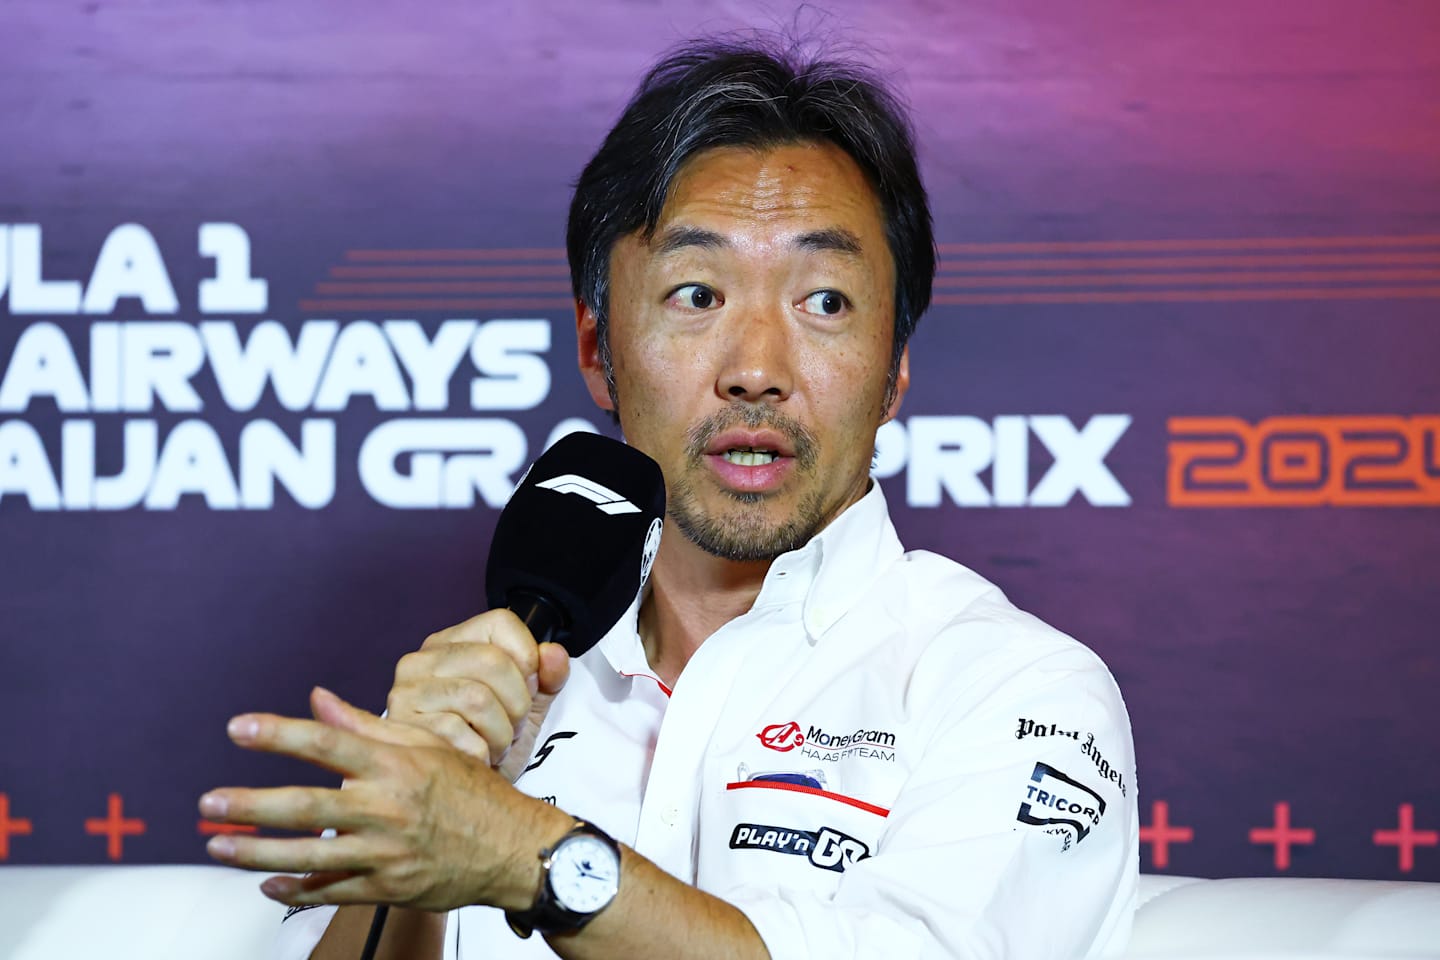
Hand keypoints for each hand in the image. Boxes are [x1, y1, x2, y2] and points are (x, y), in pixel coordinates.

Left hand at [199, 686, 572, 911]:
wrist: (514, 848)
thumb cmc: (471, 792)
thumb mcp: (427, 746)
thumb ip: (367, 725)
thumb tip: (319, 698)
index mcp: (396, 766)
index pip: (327, 744)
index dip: (279, 734)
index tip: (239, 729)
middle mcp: (387, 808)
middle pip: (306, 806)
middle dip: (251, 805)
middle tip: (208, 802)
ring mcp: (386, 852)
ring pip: (310, 855)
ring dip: (257, 852)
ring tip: (219, 845)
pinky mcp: (388, 888)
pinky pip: (332, 892)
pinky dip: (296, 891)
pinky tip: (267, 884)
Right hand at [385, 609, 569, 778]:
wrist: (459, 792)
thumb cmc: (489, 739)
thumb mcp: (527, 704)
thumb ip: (548, 676)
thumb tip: (554, 655)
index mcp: (451, 642)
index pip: (500, 622)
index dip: (528, 657)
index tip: (530, 687)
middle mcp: (421, 660)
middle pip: (493, 661)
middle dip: (517, 702)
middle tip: (512, 725)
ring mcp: (407, 694)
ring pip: (478, 699)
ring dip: (501, 733)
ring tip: (495, 744)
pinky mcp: (404, 731)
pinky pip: (460, 736)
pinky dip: (481, 754)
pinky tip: (476, 758)